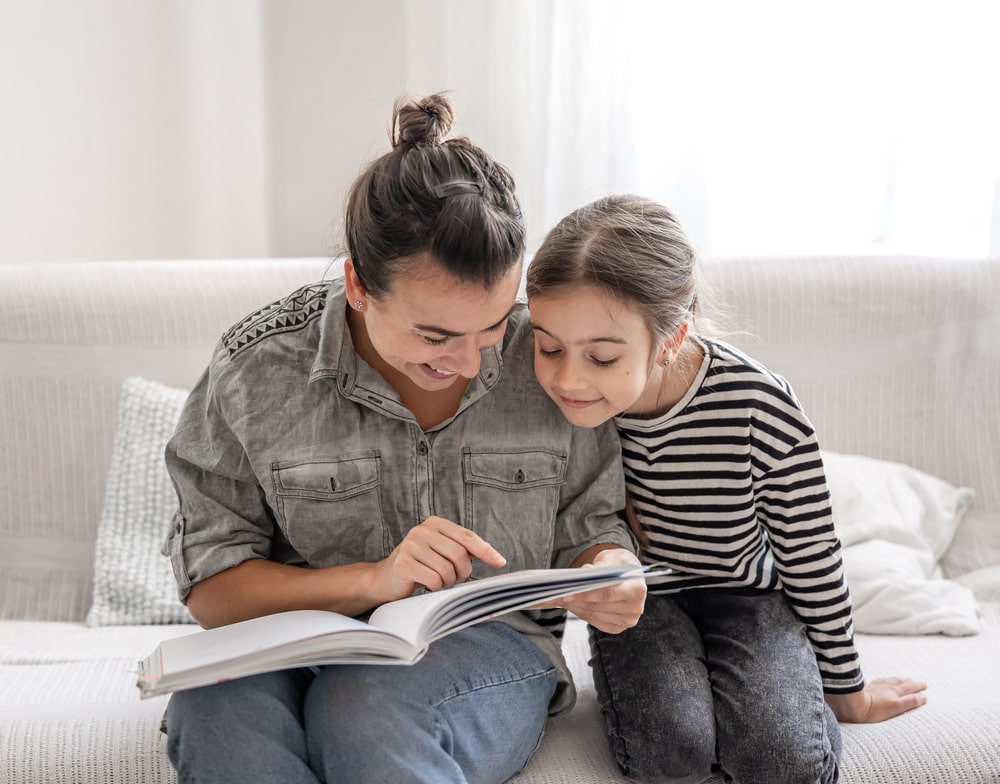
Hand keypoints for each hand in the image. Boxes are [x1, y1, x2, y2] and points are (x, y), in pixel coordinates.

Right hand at [371, 516, 505, 601]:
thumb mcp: (441, 551)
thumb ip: (463, 549)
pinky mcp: (403, 563)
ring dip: (447, 581)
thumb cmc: (420, 565)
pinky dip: (435, 587)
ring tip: (438, 581)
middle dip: (462, 572)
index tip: (501, 562)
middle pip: (459, 554)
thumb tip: (495, 557)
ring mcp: (411, 545)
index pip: (467, 536)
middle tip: (454, 578)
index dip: (486, 550)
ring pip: (447, 569)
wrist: (386, 578)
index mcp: (435, 523)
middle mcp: (422, 530)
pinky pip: (433, 579)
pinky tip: (426, 584)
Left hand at [554, 548, 646, 633]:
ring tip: (557, 598)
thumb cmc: (620, 565)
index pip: (607, 594)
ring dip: (573, 606)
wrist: (629, 575)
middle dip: (574, 600)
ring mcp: (626, 620)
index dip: (585, 594)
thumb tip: (584, 572)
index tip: (565, 593)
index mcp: (637, 590)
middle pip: (598, 606)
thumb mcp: (611, 558)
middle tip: (554, 594)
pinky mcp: (617, 627)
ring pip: (593, 614)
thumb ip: (599, 566)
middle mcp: (634, 608)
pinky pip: (594, 620)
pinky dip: (579, 611)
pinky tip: (569, 603)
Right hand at [826, 676, 927, 722]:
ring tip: (923, 685)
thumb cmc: (845, 699)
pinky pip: (911, 701)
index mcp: (870, 686)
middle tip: (916, 680)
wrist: (849, 706)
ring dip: (915, 686)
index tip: (898, 679)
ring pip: (907, 688)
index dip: (892, 680)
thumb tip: (837, 682)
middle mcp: (881, 688)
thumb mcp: (844, 690)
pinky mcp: (896, 705)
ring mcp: (890, 695)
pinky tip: (925, 698)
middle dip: (907, 681)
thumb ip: (847, 685)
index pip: (884, 681)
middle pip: (897, 682)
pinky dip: (919, 699)